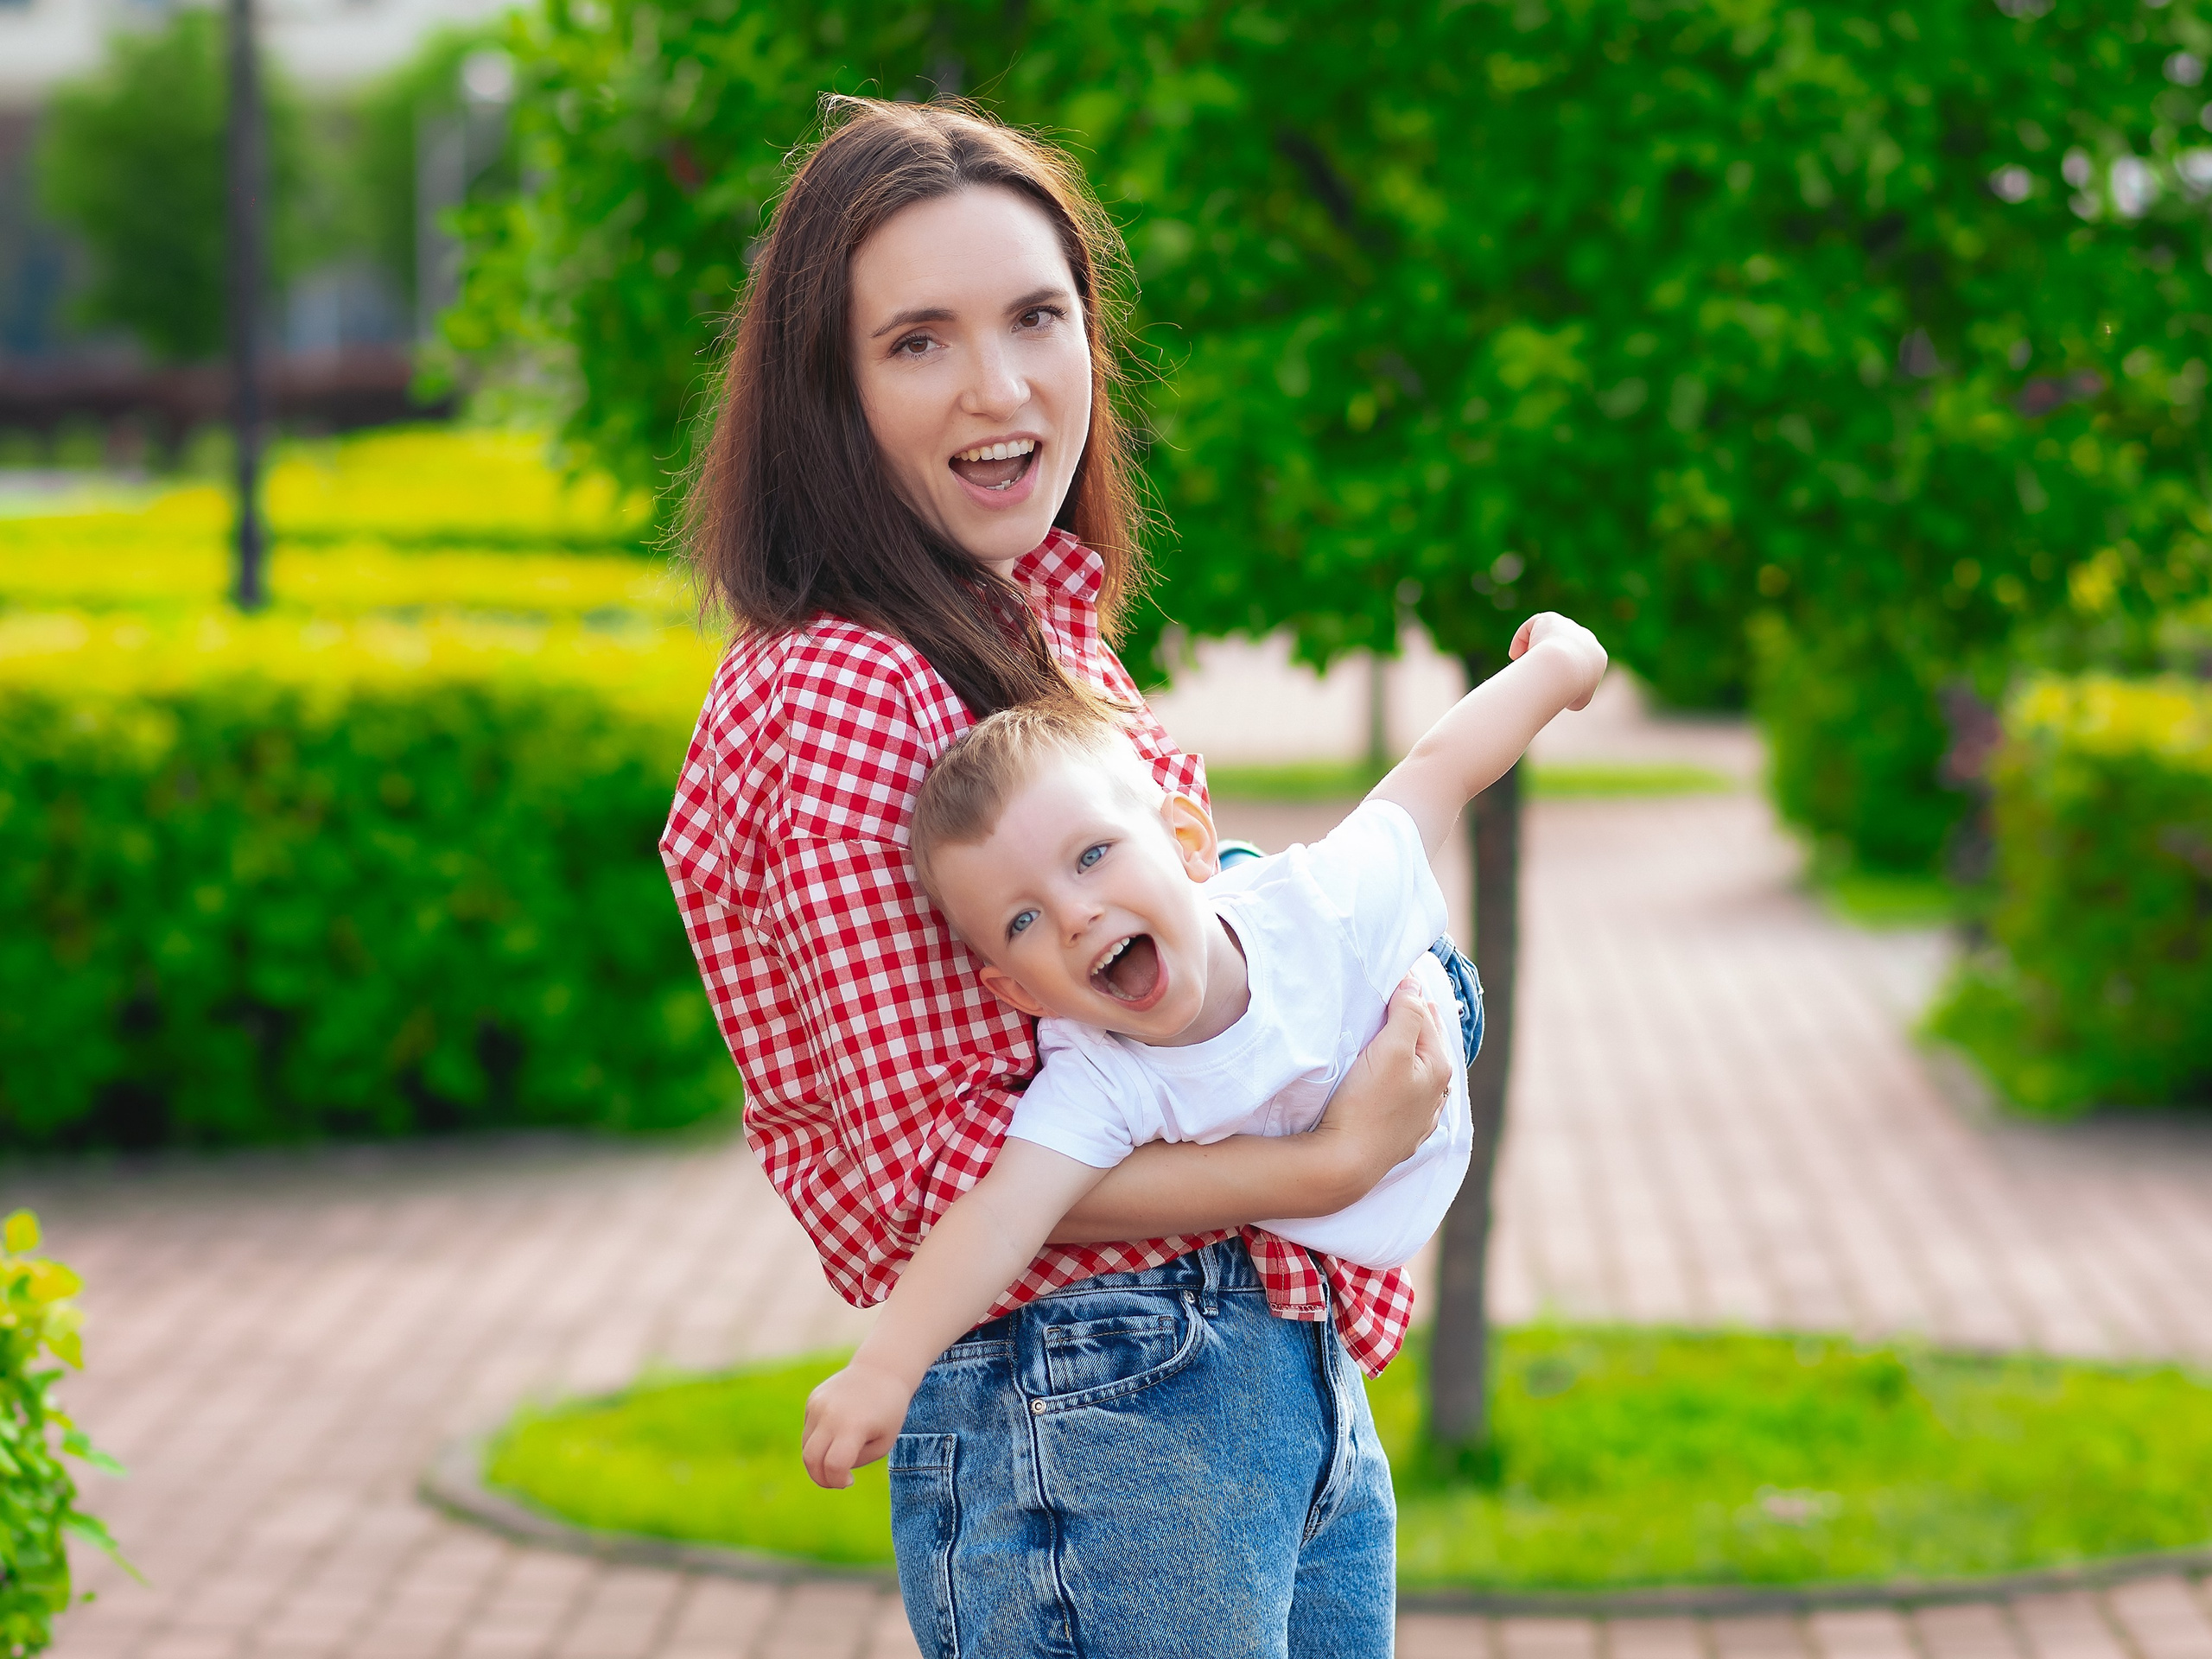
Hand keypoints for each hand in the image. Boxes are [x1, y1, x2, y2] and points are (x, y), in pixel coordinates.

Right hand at [801, 1357, 913, 1489]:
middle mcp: (831, 1414)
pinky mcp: (813, 1399)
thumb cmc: (888, 1412)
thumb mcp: (882, 1443)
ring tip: (840, 1454)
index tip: (849, 1481)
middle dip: (820, 1478)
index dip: (837, 1481)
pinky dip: (819, 1440)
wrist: (881, 1370)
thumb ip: (855, 1460)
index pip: (833, 1465)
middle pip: (810, 1459)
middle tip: (836, 1481)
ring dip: (819, 1459)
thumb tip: (829, 1469)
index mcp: (854, 1425)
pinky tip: (838, 1430)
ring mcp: (818, 1404)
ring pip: (806, 1446)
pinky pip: (809, 1430)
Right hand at [1316, 977, 1453, 1182]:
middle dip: (1413, 1019)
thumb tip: (1414, 984)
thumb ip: (1407, 1013)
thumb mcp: (1392, 1049)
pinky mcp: (1398, 1136)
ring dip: (1408, 1050)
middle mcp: (1436, 1094)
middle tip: (1393, 995)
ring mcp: (1418, 1119)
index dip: (1408, 991)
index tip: (1391, 974)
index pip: (1426, 1014)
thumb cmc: (1367, 1103)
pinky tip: (1393, 1079)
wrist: (1343, 1163)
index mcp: (1440, 1067)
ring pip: (1418, 1071)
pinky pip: (1406, 1097)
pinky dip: (1401, 1079)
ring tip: (1392, 1032)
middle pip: (1426, 1042)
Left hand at [1508, 613, 1607, 710]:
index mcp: (1596, 656)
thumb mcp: (1577, 701)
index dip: (1563, 671)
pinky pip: (1532, 626)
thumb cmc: (1569, 688)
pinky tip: (1515, 655)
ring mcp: (1568, 626)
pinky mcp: (1550, 619)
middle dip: (1550, 657)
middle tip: (1535, 672)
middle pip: (1563, 645)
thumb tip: (1567, 697)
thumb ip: (1575, 698)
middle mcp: (1585, 637)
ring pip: (1547, 635)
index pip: (1579, 661)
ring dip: (1535, 648)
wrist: (1562, 669)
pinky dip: (1521, 639)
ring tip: (1525, 664)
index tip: (1550, 682)